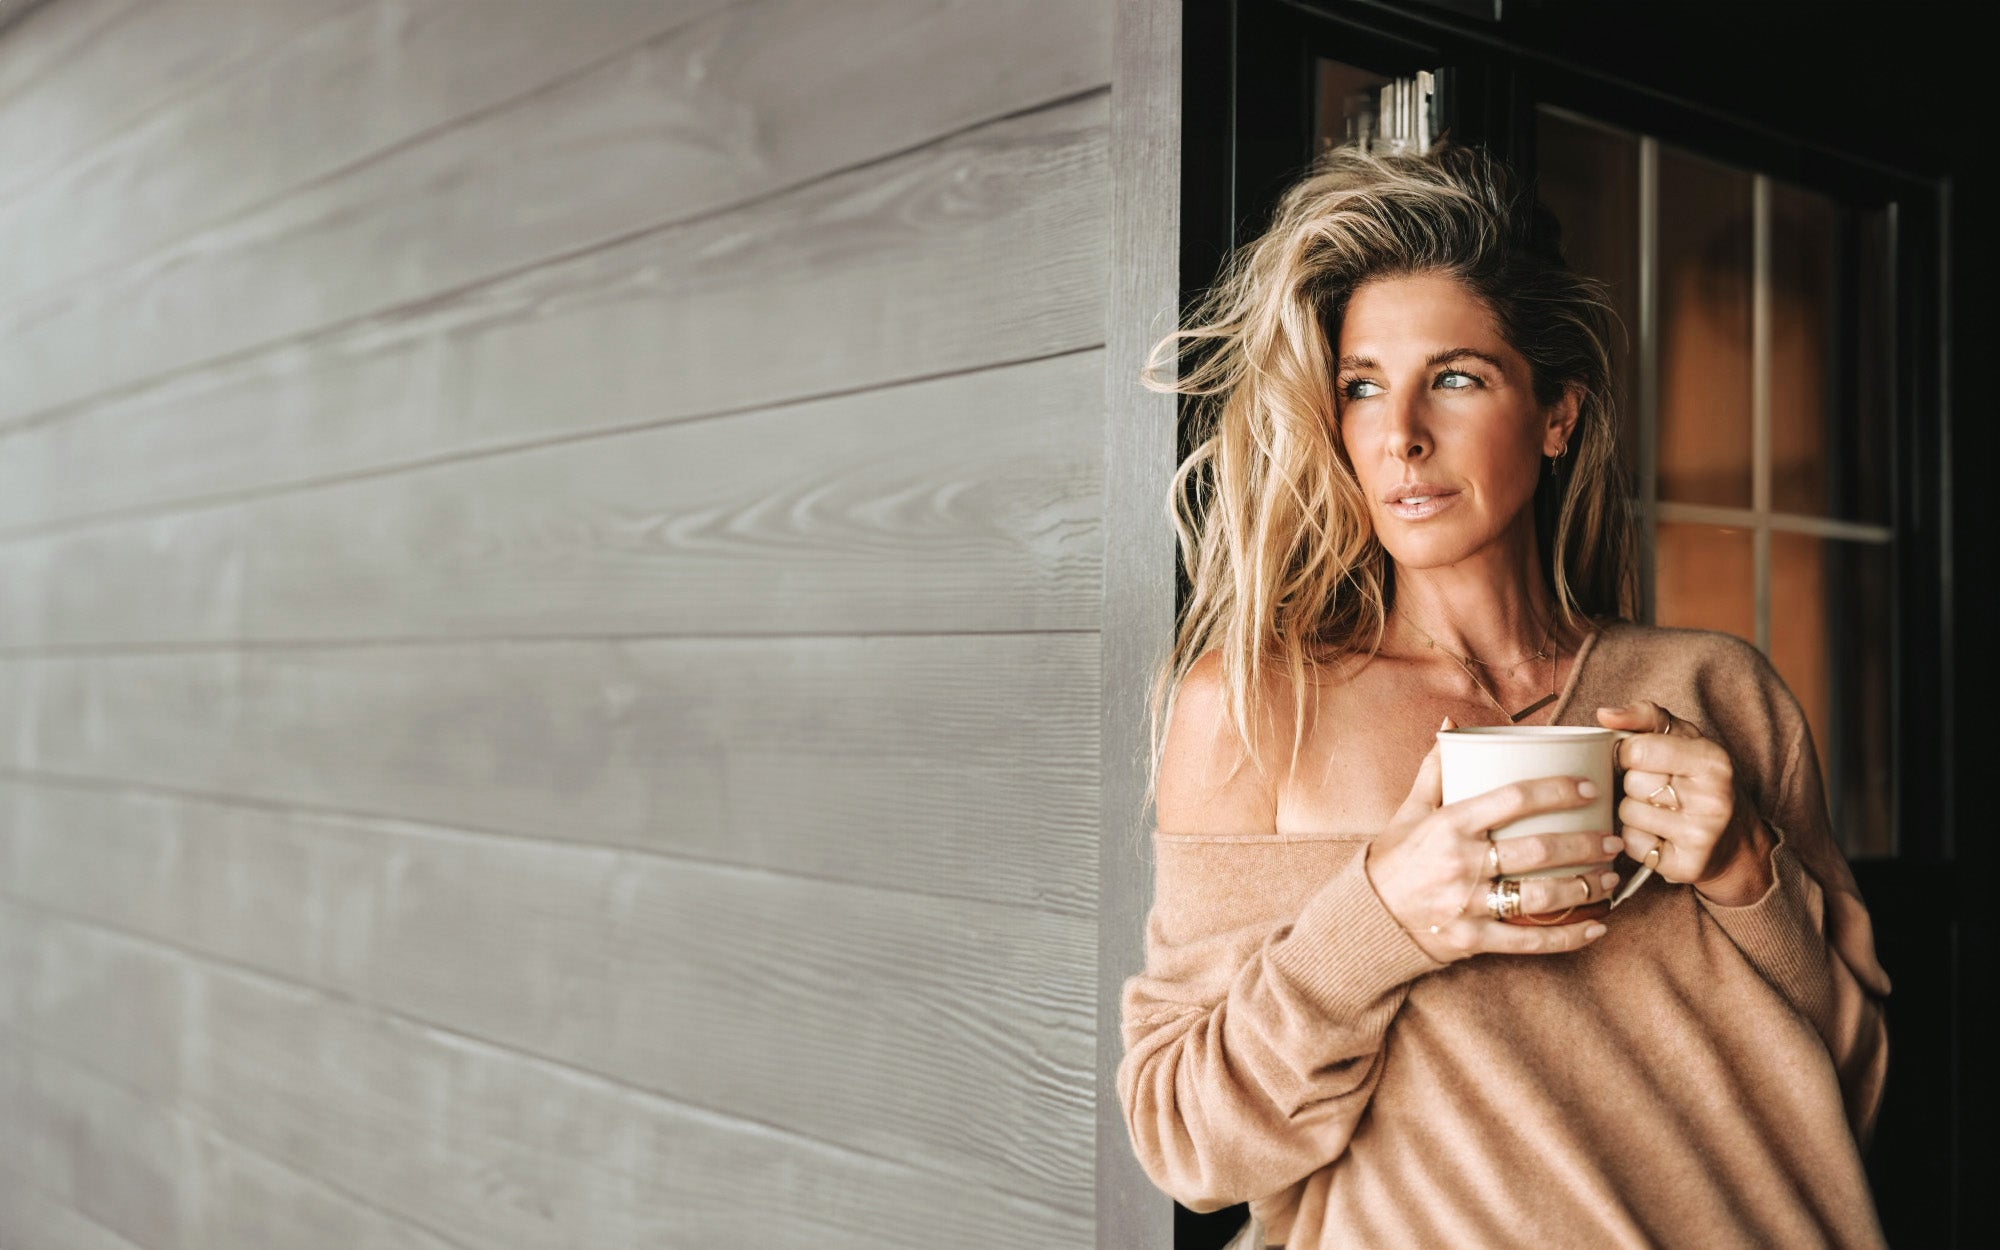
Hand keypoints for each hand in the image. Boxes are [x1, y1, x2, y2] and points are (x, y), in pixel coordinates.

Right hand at [1366, 719, 1623, 962]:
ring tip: (1610, 878)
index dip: (1558, 790)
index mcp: (1449, 824)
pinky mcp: (1472, 940)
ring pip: (1541, 895)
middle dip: (1586, 844)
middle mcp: (1461, 863)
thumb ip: (1435, 770)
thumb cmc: (1394, 858)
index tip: (1590, 788)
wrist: (1366, 916)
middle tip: (1613, 839)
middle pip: (1539, 849)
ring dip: (1586, 886)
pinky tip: (1597, 927)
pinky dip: (1569, 937)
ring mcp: (1467, 904)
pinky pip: (1530, 941)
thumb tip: (1450, 725)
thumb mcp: (1410, 810)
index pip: (1514, 798)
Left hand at [1596, 701, 1774, 906]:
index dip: (1627, 753)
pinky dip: (1636, 839)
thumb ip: (1646, 717)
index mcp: (1712, 760)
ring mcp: (1701, 835)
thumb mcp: (1684, 738)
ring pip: (1627, 813)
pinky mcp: (1686, 865)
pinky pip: (1632, 844)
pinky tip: (1658, 835)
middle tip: (1656, 789)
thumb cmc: (1700, 781)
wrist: (1735, 842)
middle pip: (1631, 782)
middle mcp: (1713, 798)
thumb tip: (1605, 714)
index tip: (1638, 759)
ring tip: (1658, 812)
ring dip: (1632, 813)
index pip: (1638, 750)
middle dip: (1633, 784)